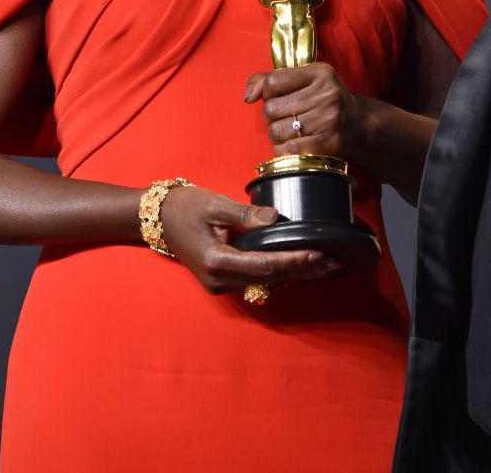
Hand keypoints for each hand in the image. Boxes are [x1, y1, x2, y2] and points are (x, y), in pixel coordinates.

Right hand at [159, 185, 339, 293]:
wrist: (156, 217)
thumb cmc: (184, 207)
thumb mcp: (216, 205)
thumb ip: (247, 215)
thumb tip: (278, 219)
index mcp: (217, 261)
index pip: (265, 265)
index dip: (294, 261)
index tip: (320, 255)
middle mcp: (220, 280)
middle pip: (269, 279)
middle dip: (303, 271)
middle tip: (334, 263)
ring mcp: (220, 284)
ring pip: (264, 282)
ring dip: (294, 274)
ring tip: (324, 266)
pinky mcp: (221, 279)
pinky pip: (255, 279)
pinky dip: (278, 273)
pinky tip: (298, 267)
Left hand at [244, 63, 365, 158]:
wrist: (358, 122)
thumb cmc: (322, 98)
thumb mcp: (302, 79)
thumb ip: (269, 80)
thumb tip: (248, 96)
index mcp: (319, 72)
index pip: (272, 82)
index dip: (268, 93)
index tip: (278, 97)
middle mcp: (326, 94)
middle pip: (271, 109)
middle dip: (271, 116)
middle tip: (284, 116)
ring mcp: (329, 119)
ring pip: (277, 131)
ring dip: (276, 134)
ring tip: (288, 130)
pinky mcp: (329, 142)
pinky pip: (289, 149)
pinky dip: (283, 149)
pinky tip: (291, 144)